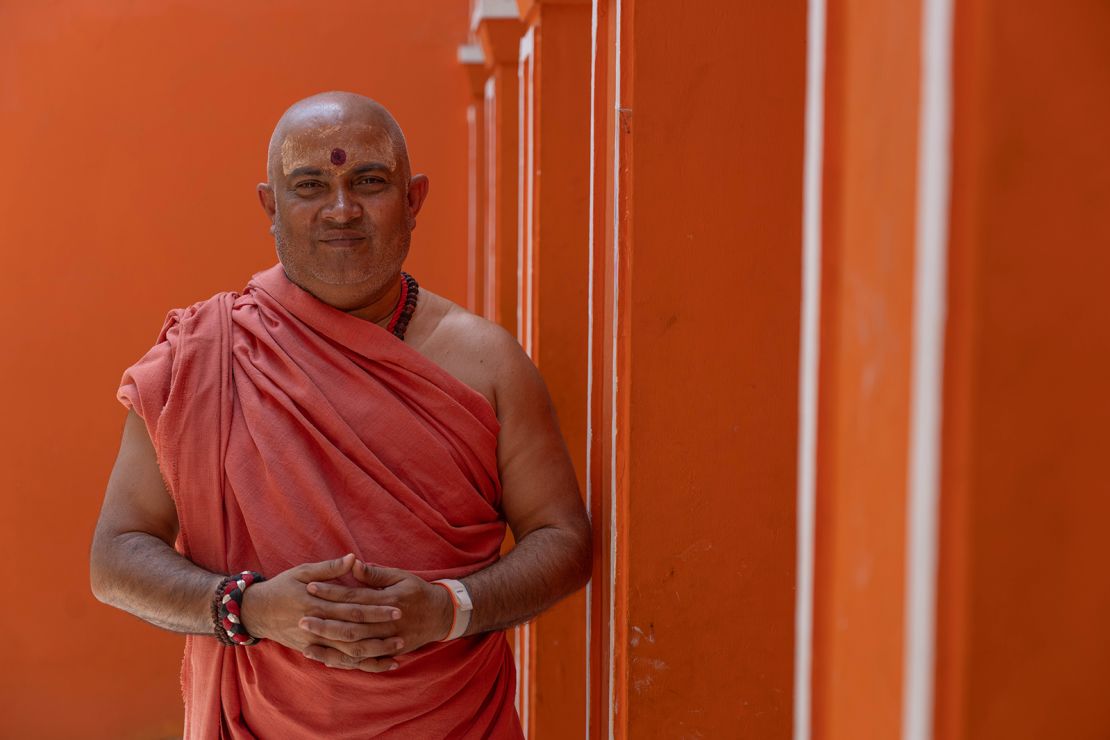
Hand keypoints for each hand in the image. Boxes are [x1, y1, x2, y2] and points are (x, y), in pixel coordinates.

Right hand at [239, 554, 403, 665]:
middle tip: (403, 628)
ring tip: (398, 650)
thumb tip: (353, 558)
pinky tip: (380, 664)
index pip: (352, 608)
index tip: (397, 606)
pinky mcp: (313, 651)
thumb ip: (329, 569)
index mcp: (317, 604)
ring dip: (375, 653)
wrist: (255, 611)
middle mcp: (317, 627)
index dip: (375, 609)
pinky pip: (340, 662)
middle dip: (380, 632)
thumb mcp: (302, 571)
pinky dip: (361, 665)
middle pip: (354, 633)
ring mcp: (315, 643)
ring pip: (349, 653)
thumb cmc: (280, 587)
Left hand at [299, 560, 453, 671]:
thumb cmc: (418, 591)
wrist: (442, 615)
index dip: (332, 592)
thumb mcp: (401, 576)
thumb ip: (376, 574)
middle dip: (325, 623)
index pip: (354, 596)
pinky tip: (326, 660)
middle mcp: (387, 622)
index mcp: (388, 599)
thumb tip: (354, 564)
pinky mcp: (389, 652)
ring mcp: (389, 640)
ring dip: (331, 646)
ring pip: (355, 646)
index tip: (310, 587)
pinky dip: (344, 661)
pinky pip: (363, 660)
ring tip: (306, 645)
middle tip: (301, 619)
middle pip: (352, 624)